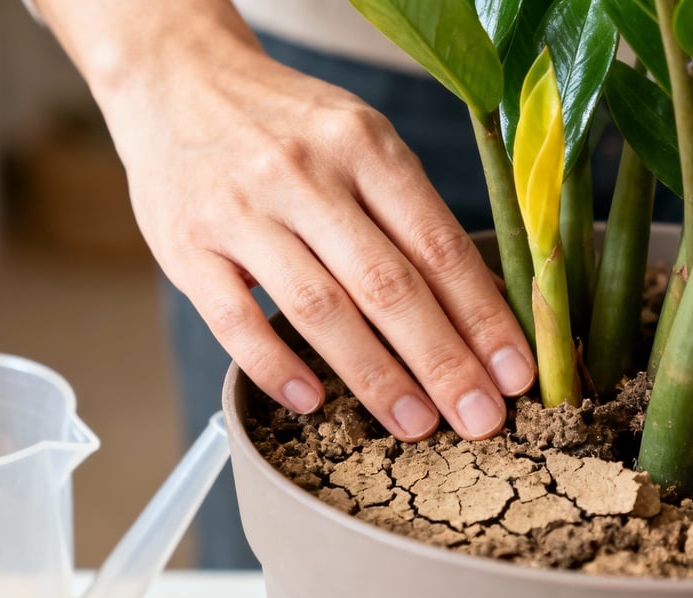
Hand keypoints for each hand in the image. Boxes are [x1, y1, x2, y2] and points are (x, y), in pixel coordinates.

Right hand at [41, 0, 534, 440]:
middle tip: (480, 418)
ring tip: (415, 424)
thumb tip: (479, 304)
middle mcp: (305, 174)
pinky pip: (235, 321)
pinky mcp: (185, 247)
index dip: (483, 317)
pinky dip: (276, 367)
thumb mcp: (359, 138)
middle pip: (388, 284)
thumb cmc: (288, 125)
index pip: (437, 244)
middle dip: (443, 360)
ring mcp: (240, 211)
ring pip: (319, 308)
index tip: (516, 374)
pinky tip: (312, 403)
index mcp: (364, 145)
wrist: (175, 79)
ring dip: (374, 376)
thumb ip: (408, 212)